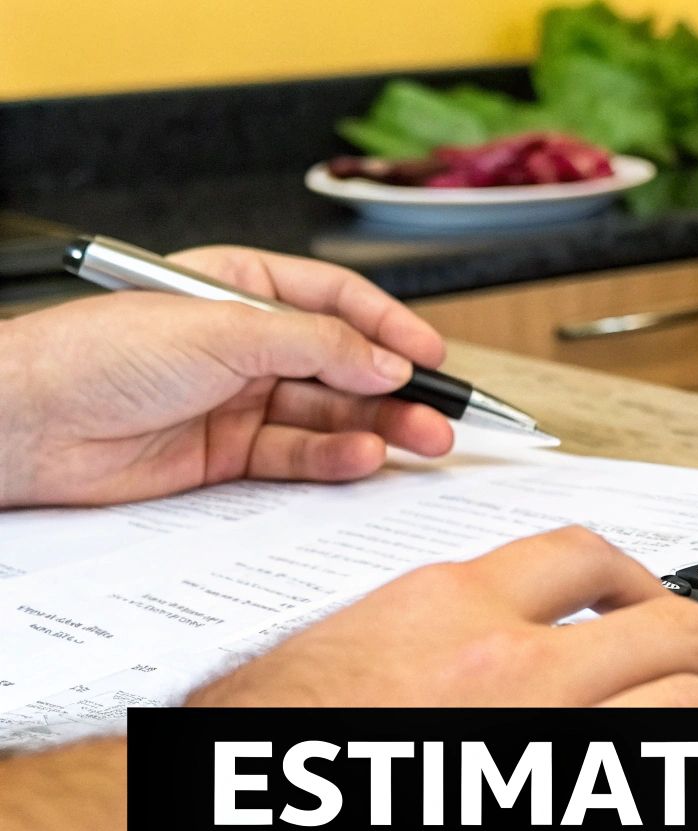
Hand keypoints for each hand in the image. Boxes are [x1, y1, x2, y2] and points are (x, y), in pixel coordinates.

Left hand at [0, 246, 452, 507]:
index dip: (391, 326)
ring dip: (379, 428)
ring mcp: (238, 400)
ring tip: (419, 441)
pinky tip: (362, 458)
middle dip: (396, 388)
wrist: (29, 424)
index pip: (337, 302)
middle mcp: (244, 345)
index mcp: (243, 289)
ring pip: (330, 415)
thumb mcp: (224, 329)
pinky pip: (298, 455)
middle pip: (343, 364)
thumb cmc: (97, 354)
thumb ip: (316, 345)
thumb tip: (386, 361)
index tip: (432, 354)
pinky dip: (335, 459)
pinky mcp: (227, 453)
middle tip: (442, 413)